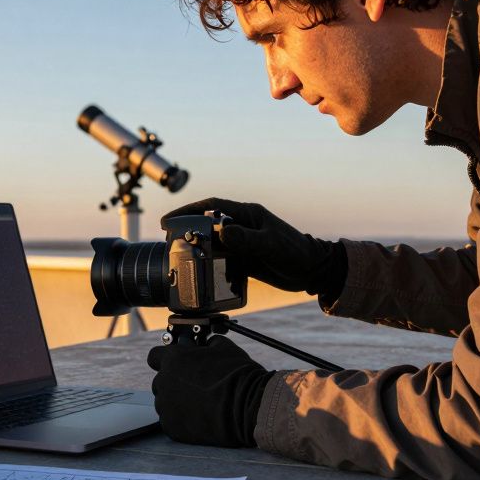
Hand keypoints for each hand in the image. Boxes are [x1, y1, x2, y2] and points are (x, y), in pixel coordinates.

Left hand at [146, 335, 272, 447]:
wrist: (248, 406)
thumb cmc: (237, 375)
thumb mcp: (224, 348)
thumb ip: (208, 344)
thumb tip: (207, 346)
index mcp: (173, 359)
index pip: (155, 357)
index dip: (166, 359)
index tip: (177, 363)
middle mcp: (164, 382)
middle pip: (161, 381)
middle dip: (174, 382)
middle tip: (195, 385)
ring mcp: (166, 406)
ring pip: (165, 402)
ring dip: (177, 401)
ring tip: (201, 403)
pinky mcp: (172, 427)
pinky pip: (171, 420)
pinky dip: (182, 419)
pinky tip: (200, 416)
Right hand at [163, 197, 346, 297]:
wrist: (312, 271)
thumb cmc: (295, 252)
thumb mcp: (270, 244)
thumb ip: (247, 239)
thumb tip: (222, 232)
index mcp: (247, 214)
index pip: (211, 207)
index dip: (188, 211)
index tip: (170, 220)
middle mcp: (241, 226)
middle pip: (207, 224)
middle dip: (186, 229)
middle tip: (167, 239)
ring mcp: (242, 243)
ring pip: (212, 243)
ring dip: (196, 248)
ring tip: (178, 257)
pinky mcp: (244, 259)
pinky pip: (221, 260)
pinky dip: (209, 265)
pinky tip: (200, 272)